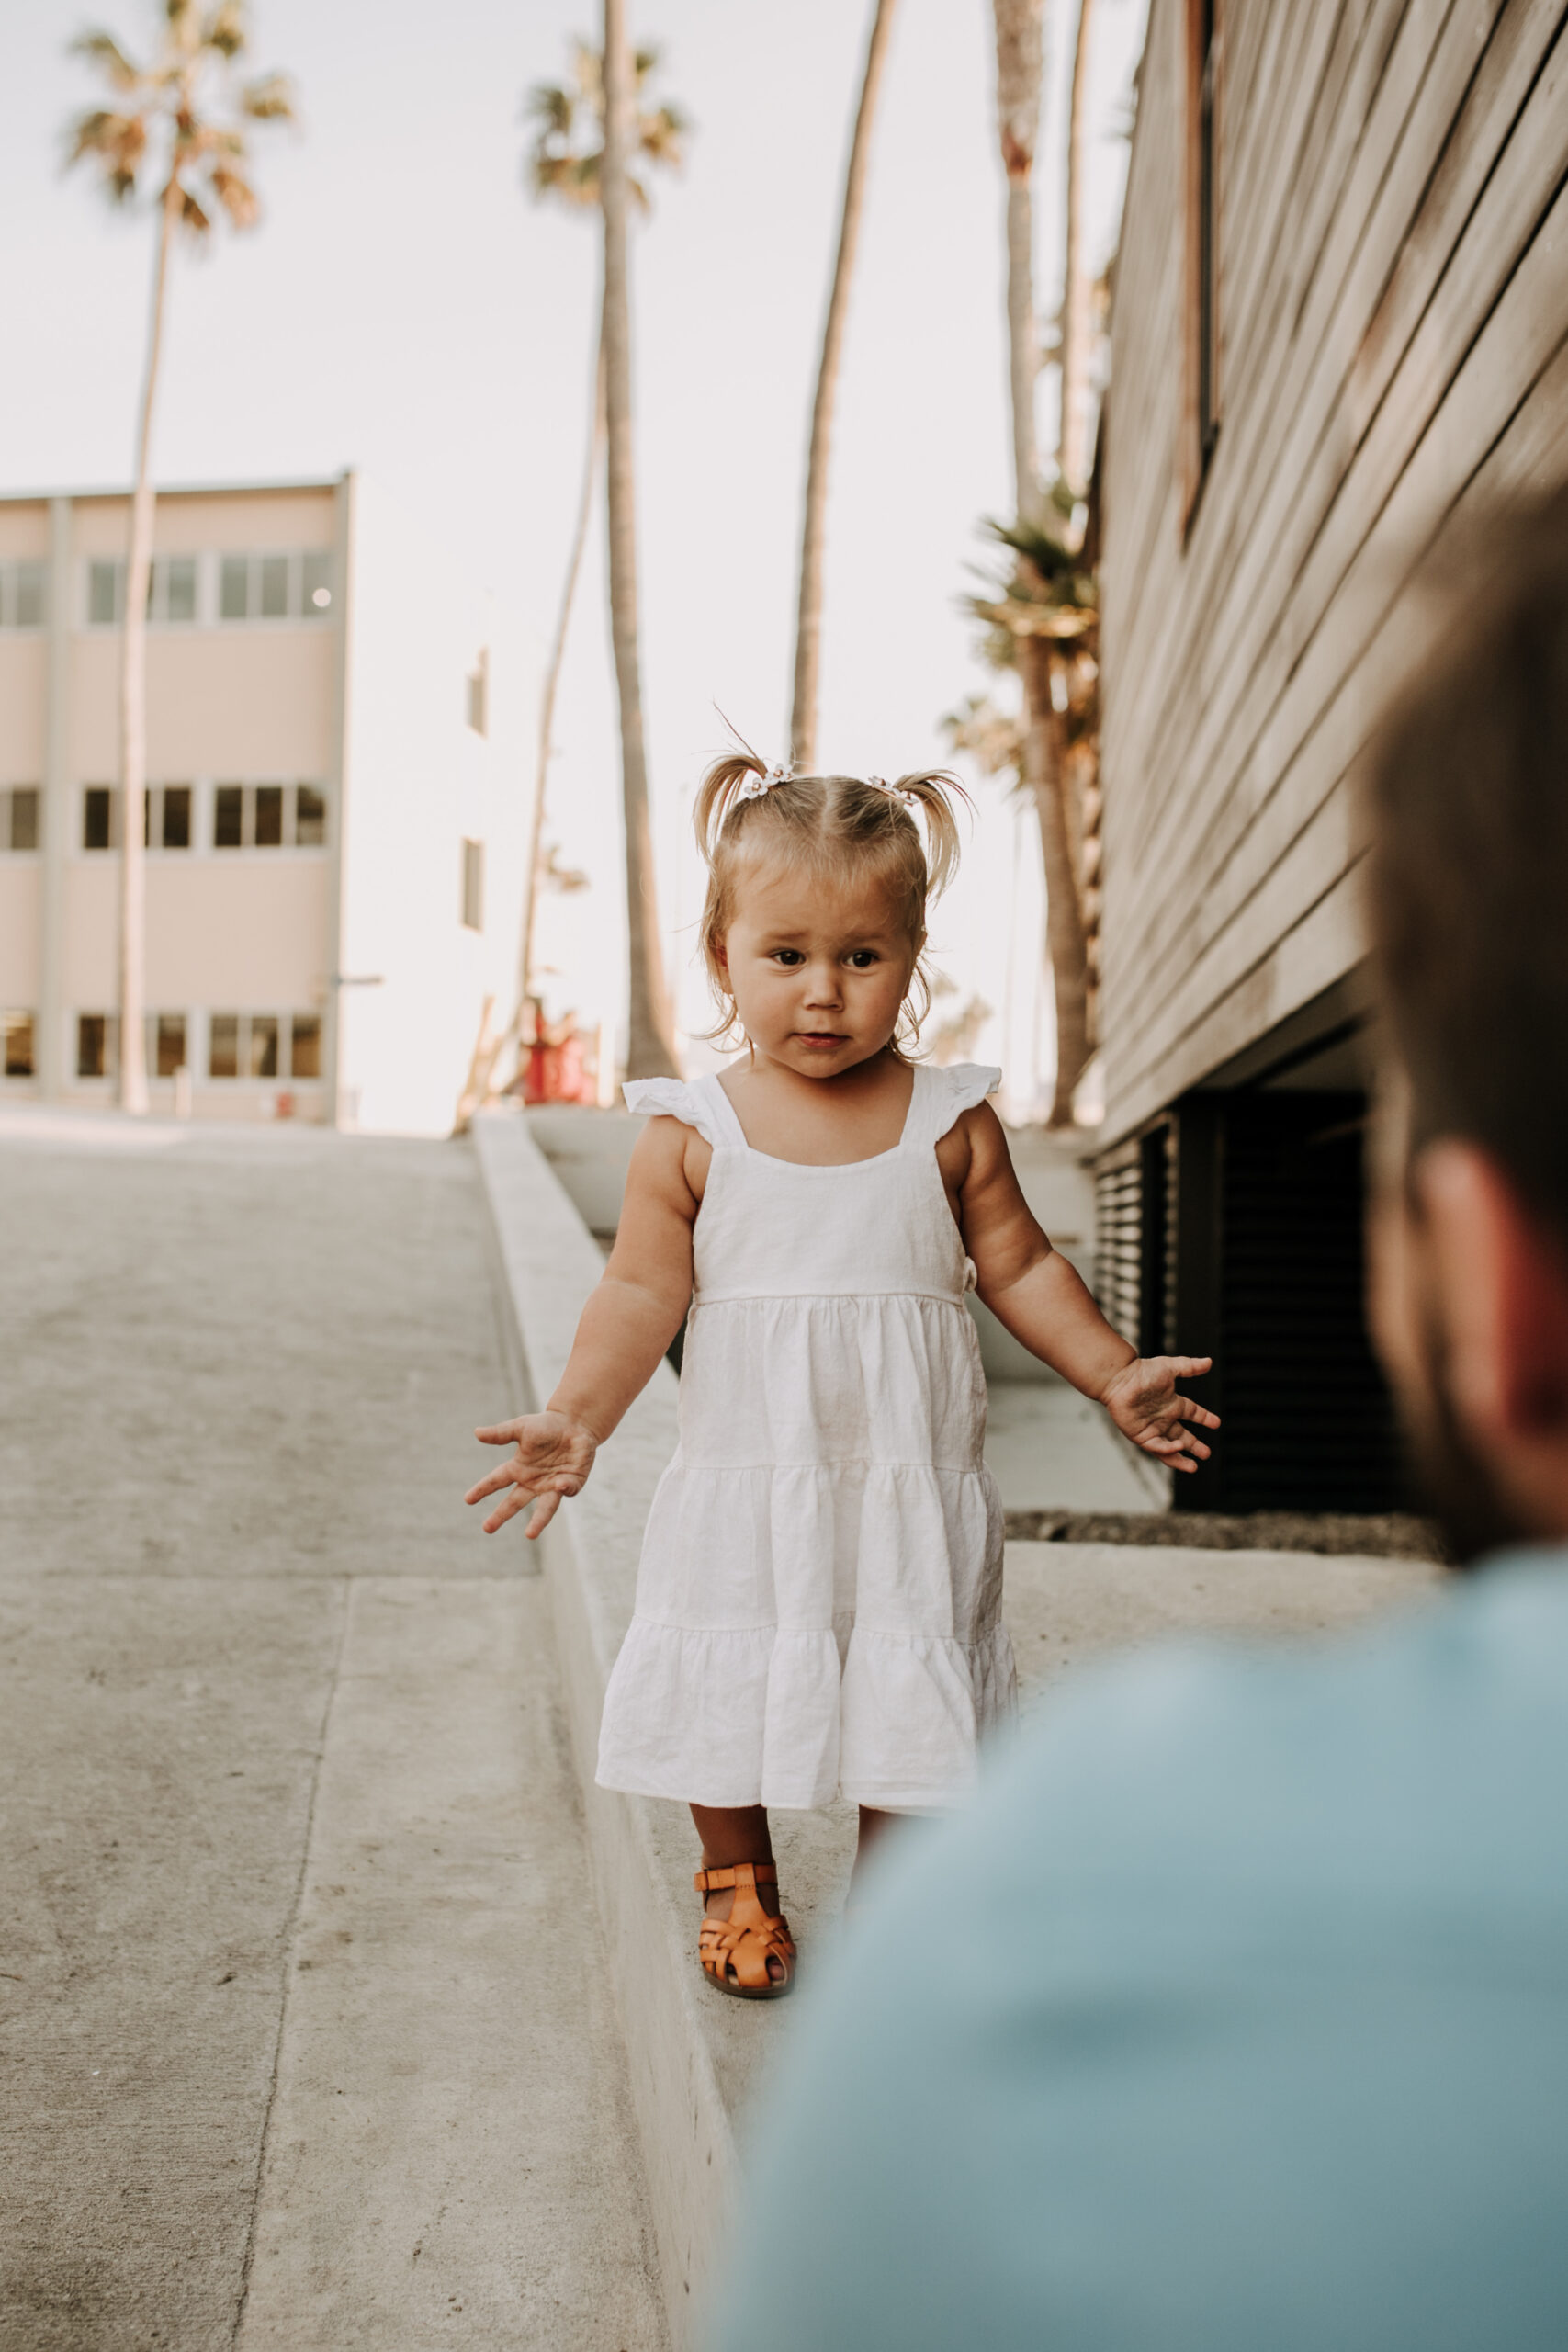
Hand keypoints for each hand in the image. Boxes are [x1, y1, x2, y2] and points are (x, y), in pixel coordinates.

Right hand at [465, 1410, 598, 1537]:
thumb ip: (501, 1433)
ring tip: (529, 1535)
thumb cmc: (546, 1426)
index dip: (482, 1489)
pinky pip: (567, 1490)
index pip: (496, 1481)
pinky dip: (564, 1488)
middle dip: (501, 1515)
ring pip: (544, 1508)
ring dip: (538, 1521)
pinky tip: (560, 1483)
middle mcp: (533, 1482)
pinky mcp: (571, 1483)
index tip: (467, 1500)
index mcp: (518, 1469)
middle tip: (486, 1529)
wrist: (575, 1424)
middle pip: (514, 1502)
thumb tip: (477, 1432)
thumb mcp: (521, 1428)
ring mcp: (552, 1485)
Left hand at [1099, 1355, 1218, 1473]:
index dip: (1205, 1418)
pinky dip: (1167, 1450)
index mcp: (1172, 1403)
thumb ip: (1189, 1366)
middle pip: (1183, 1436)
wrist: (1118, 1380)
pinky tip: (1178, 1448)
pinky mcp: (1140, 1436)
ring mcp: (1152, 1428)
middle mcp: (1163, 1418)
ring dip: (1181, 1459)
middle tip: (1207, 1454)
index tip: (1217, 1423)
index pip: (1193, 1413)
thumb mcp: (1169, 1367)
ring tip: (1194, 1467)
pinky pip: (1156, 1447)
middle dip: (1195, 1446)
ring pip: (1169, 1448)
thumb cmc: (1141, 1372)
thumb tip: (1209, 1362)